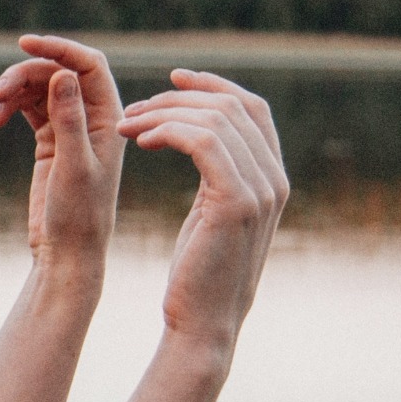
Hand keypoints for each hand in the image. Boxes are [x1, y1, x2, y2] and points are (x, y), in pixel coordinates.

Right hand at [0, 35, 125, 279]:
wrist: (68, 252)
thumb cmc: (79, 214)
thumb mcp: (74, 165)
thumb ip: (68, 118)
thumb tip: (61, 73)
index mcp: (111, 117)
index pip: (88, 65)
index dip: (59, 48)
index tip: (23, 43)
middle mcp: (94, 117)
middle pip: (56, 73)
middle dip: (23, 75)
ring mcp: (70, 128)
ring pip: (39, 89)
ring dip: (11, 92)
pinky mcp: (50, 141)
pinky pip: (28, 109)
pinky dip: (8, 108)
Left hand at [117, 71, 289, 349]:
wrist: (203, 323)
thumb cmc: (198, 274)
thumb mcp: (213, 215)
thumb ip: (220, 177)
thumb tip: (205, 146)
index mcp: (272, 177)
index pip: (252, 108)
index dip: (214, 84)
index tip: (173, 78)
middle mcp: (275, 178)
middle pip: (233, 106)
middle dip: (179, 97)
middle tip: (133, 109)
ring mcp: (261, 189)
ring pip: (216, 119)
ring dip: (164, 114)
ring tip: (126, 127)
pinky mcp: (236, 202)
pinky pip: (205, 142)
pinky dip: (170, 131)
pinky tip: (141, 141)